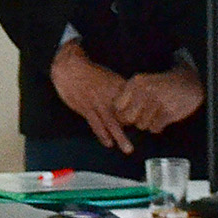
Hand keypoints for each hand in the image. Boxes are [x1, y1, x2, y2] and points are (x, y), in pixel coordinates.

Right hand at [51, 40, 134, 154]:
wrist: (69, 68)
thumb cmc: (91, 73)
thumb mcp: (110, 77)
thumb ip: (122, 91)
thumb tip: (133, 105)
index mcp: (119, 87)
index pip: (135, 103)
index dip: (143, 115)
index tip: (148, 123)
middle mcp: (110, 96)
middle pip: (126, 115)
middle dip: (135, 128)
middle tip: (144, 141)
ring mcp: (97, 103)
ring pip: (111, 122)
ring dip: (120, 137)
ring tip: (128, 149)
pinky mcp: (86, 108)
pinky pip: (95, 124)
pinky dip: (102, 134)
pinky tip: (108, 143)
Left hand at [115, 65, 203, 134]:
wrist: (188, 83)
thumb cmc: (160, 86)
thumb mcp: (142, 83)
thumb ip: (127, 95)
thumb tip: (115, 116)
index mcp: (136, 83)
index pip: (117, 106)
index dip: (120, 113)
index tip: (126, 113)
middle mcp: (145, 91)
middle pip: (128, 118)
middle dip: (132, 120)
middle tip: (139, 117)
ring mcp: (158, 102)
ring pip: (141, 125)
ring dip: (146, 123)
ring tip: (153, 114)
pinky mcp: (169, 112)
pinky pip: (154, 128)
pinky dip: (157, 126)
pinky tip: (161, 117)